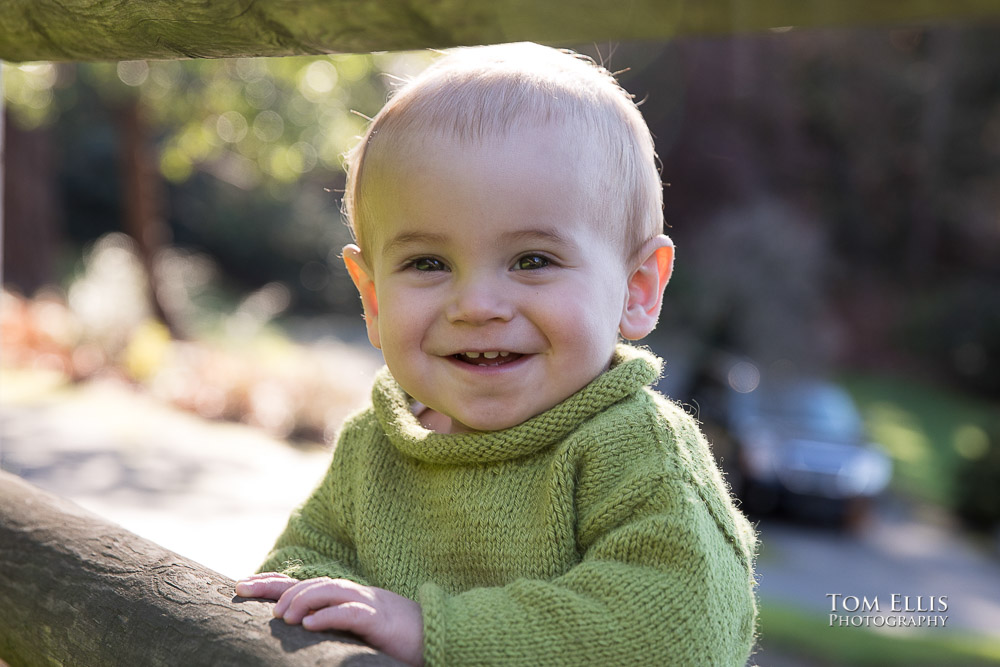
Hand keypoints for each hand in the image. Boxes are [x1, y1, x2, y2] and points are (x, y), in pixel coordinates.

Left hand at [236, 573, 423, 665]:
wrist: (435, 635)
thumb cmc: (394, 637)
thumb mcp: (355, 629)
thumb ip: (331, 623)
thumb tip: (297, 630)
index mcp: (343, 596)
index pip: (301, 583)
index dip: (271, 582)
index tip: (241, 585)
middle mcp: (351, 593)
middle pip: (308, 582)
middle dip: (274, 587)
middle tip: (246, 594)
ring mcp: (366, 602)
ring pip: (327, 591)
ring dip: (300, 601)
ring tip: (281, 616)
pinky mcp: (378, 619)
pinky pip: (350, 614)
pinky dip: (327, 616)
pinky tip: (308, 625)